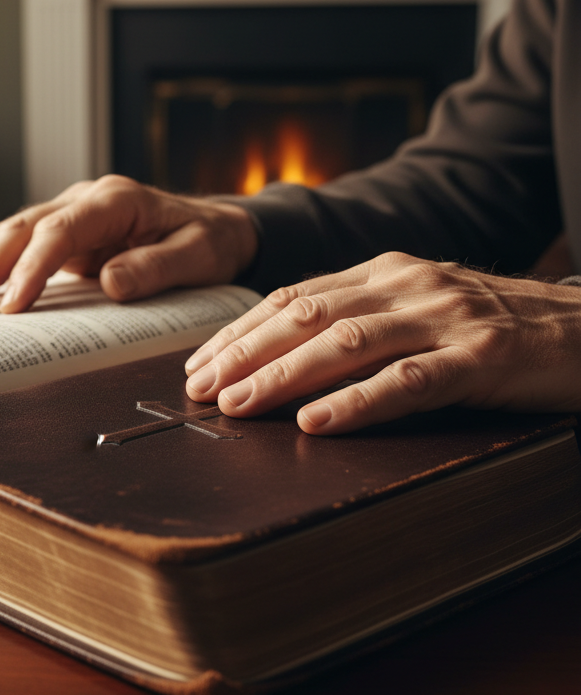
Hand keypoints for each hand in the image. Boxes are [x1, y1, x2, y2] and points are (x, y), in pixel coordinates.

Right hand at [0, 175, 257, 314]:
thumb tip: (109, 282)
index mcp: (115, 200)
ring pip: (11, 235)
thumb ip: (157, 266)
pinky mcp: (66, 237)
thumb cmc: (209, 242)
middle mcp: (85, 201)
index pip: (60, 231)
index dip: (32, 268)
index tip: (14, 305)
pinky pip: (19, 249)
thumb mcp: (199, 255)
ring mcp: (71, 216)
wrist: (217, 229)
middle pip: (22, 229)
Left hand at [184, 251, 580, 434]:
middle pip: (306, 316)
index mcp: (386, 271)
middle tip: (200, 388)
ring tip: (237, 405)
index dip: (240, 331)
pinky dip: (357, 403)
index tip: (200, 363)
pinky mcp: (482, 356)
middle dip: (244, 353)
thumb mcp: (419, 309)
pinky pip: (409, 381)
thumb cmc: (494, 327)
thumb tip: (281, 358)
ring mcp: (445, 317)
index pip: (293, 297)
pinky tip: (316, 423)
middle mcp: (408, 284)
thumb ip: (360, 320)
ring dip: (282, 376)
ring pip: (347, 343)